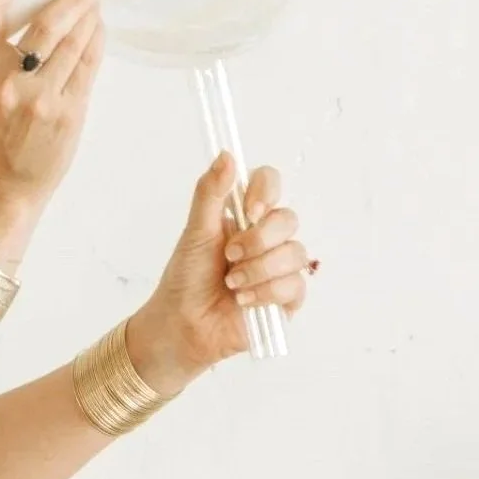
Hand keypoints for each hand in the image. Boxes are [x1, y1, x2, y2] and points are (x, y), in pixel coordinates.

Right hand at [0, 0, 105, 216]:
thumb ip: (1, 54)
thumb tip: (40, 7)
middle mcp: (7, 82)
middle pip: (47, 21)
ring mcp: (39, 99)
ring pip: (74, 41)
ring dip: (89, 16)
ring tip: (92, 5)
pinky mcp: (67, 114)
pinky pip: (89, 65)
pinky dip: (96, 42)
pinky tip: (96, 31)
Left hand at [126, 152, 314, 394]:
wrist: (182, 324)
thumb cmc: (185, 279)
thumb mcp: (195, 232)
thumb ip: (210, 194)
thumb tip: (226, 154)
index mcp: (244, 217)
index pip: (269, 185)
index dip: (265, 192)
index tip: (249, 209)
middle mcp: (266, 239)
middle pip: (288, 220)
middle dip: (259, 239)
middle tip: (230, 255)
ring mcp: (279, 268)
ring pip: (295, 254)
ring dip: (258, 269)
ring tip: (232, 284)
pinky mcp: (286, 298)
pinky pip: (295, 285)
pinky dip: (266, 292)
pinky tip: (243, 301)